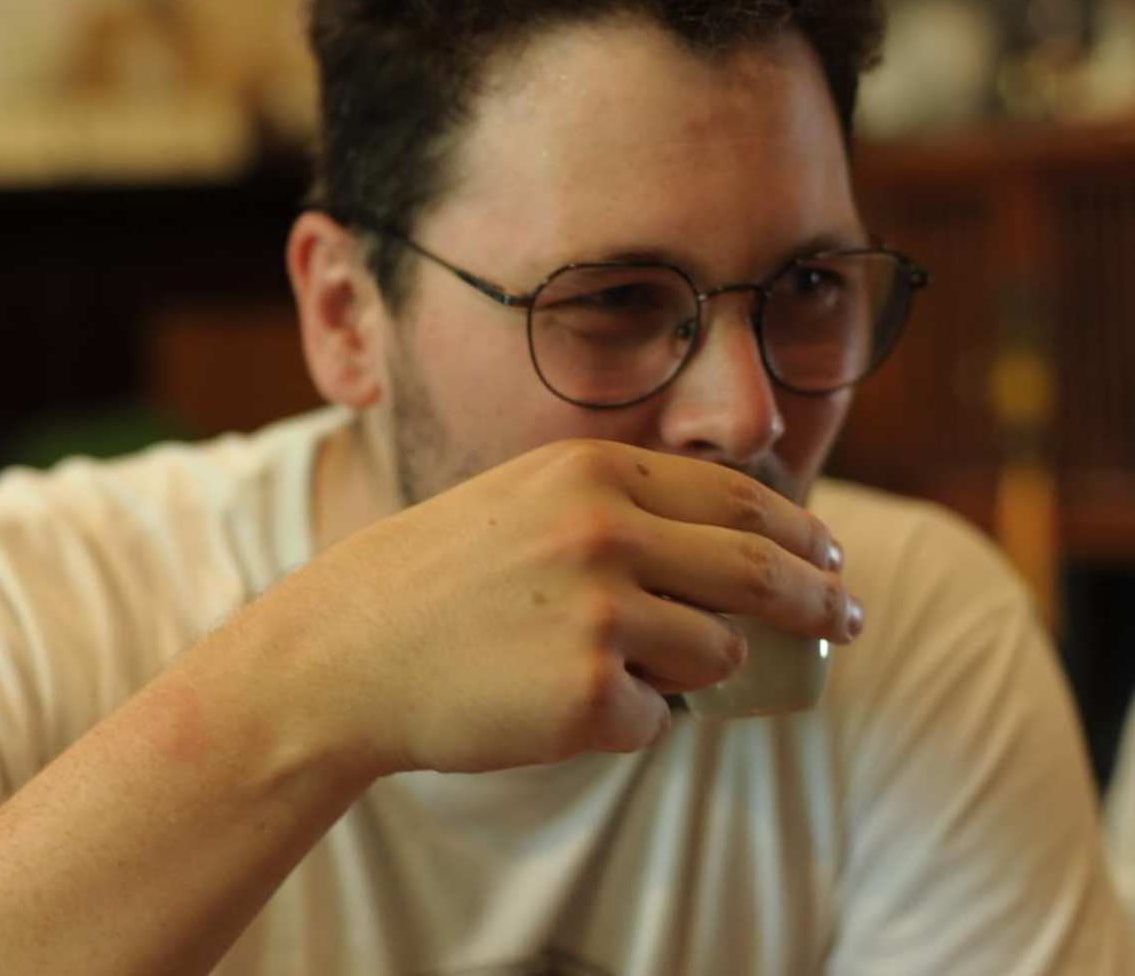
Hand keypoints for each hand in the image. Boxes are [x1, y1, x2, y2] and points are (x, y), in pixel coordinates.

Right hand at [261, 439, 855, 776]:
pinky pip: (654, 721)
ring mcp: (599, 614)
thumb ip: (623, 508)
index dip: (802, 533)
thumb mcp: (528, 503)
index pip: (738, 499)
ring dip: (687, 670)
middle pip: (760, 572)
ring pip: (714, 654)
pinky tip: (555, 702)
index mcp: (594, 473)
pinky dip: (624, 721)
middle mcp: (606, 531)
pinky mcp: (586, 695)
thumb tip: (732, 545)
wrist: (345, 650)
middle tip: (848, 621)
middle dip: (822, 600)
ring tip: (605, 665)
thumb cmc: (437, 577)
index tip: (833, 559)